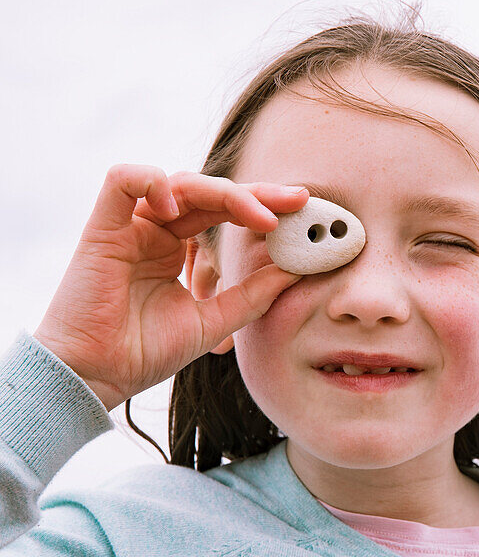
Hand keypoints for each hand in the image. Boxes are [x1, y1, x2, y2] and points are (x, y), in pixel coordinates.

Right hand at [33, 164, 308, 410]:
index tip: (303, 212)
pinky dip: (152, 181)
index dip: (264, 207)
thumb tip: (297, 269)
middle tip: (295, 201)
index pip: (226, 213)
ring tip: (259, 216)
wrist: (97, 376)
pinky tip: (178, 206)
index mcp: (179, 249)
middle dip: (257, 193)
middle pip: (211, 193)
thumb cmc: (145, 352)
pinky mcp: (102, 227)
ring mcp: (131, 227)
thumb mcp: (215, 321)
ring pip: (179, 183)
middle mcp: (157, 232)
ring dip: (224, 193)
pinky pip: (122, 180)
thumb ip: (253, 295)